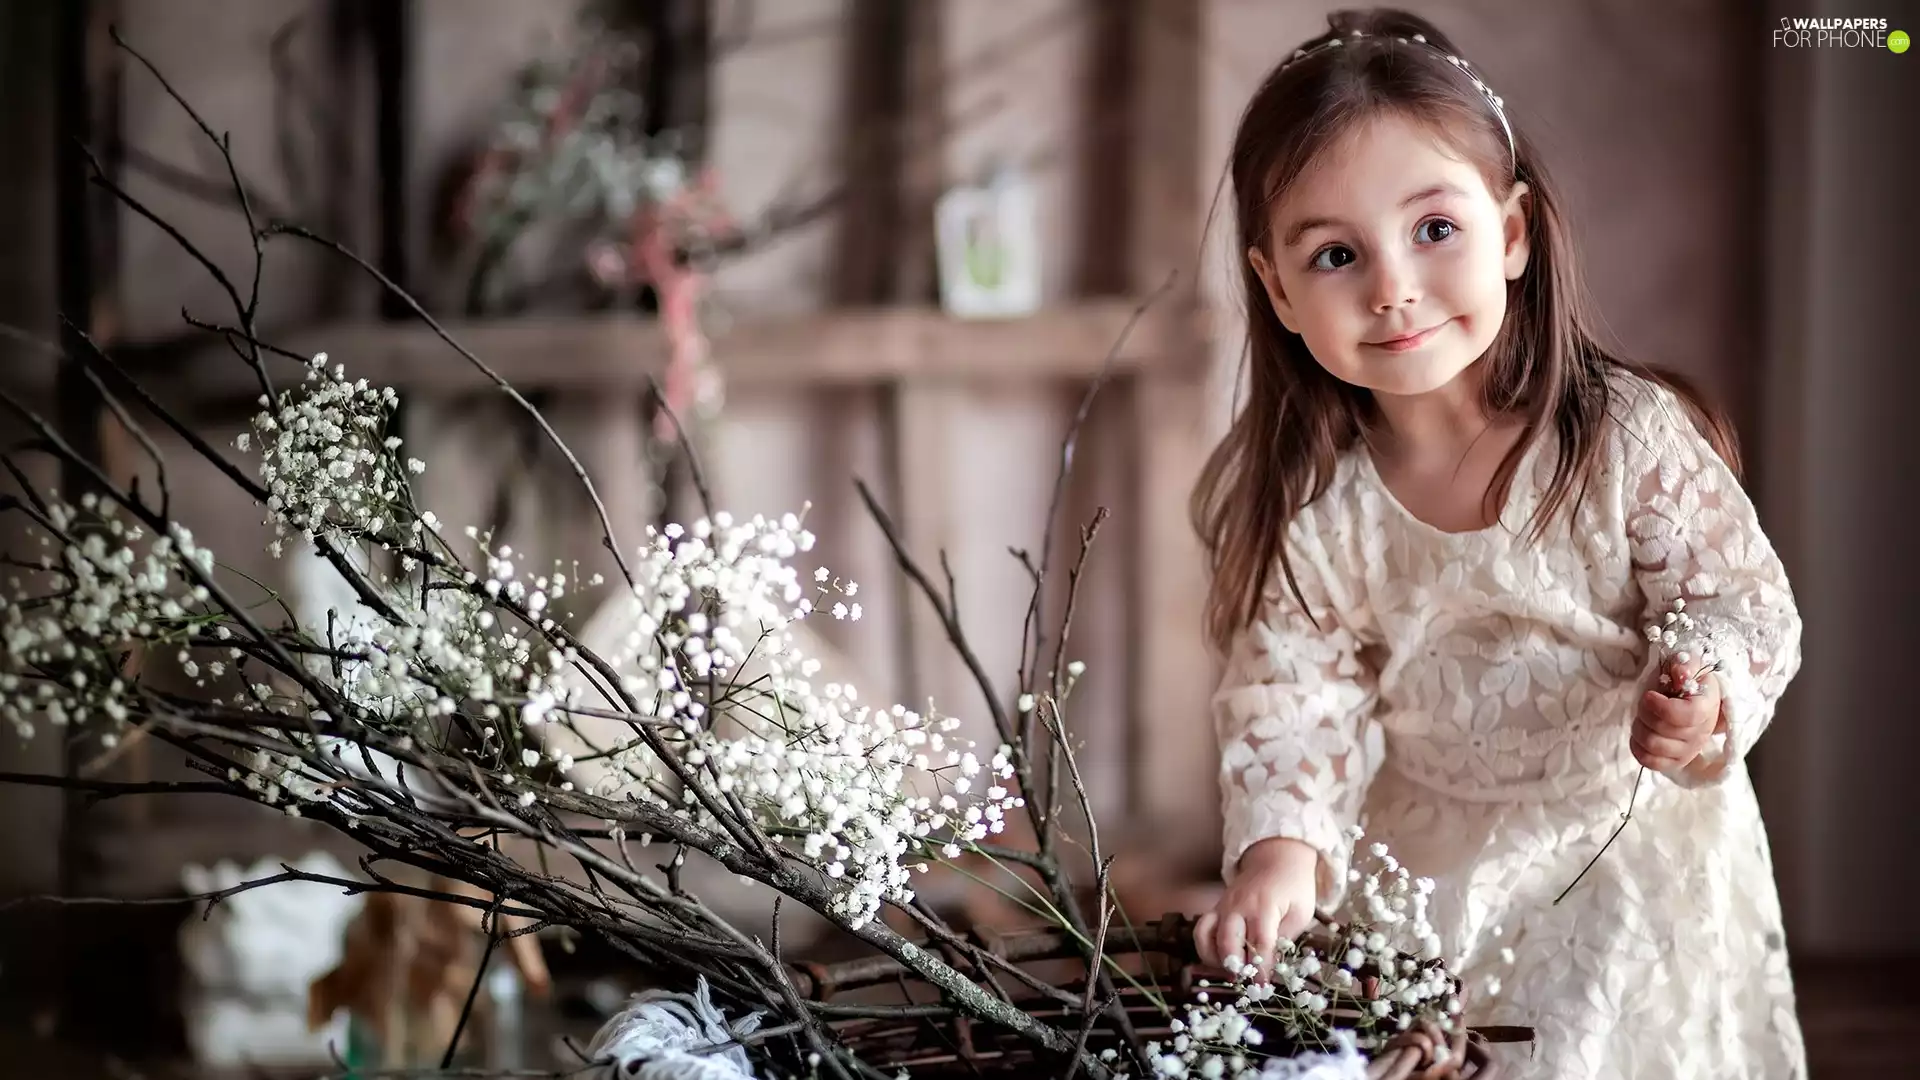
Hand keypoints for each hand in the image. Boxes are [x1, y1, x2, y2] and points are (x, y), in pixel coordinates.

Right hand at [1193, 837, 1317, 981]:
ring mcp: (1223, 906)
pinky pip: (1201, 929)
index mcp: (1264, 906)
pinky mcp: (1215, 908)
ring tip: (1231, 972)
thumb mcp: (1301, 912)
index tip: (1263, 987)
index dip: (1261, 968)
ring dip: (1215, 959)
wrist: (1276, 857)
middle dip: (1235, 966)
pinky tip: (1219, 960)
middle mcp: (1238, 905)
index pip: (1260, 943)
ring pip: (1206, 936)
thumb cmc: (1293, 887)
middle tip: (1245, 983)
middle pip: (1228, 941)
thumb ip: (1286, 937)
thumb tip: (1272, 963)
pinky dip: (1205, 947)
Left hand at [1631, 658, 1724, 771]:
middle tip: (1644, 702)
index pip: (1687, 716)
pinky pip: (1652, 763)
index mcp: (1706, 707)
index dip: (1662, 707)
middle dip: (1645, 713)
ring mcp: (1689, 749)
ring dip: (1639, 729)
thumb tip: (1680, 673)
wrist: (1694, 699)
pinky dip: (1638, 748)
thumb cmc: (1688, 681)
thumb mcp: (1689, 664)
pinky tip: (1638, 734)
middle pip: (1664, 731)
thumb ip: (1685, 665)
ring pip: (1655, 746)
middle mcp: (1701, 732)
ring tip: (1642, 717)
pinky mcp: (1676, 760)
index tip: (1648, 695)